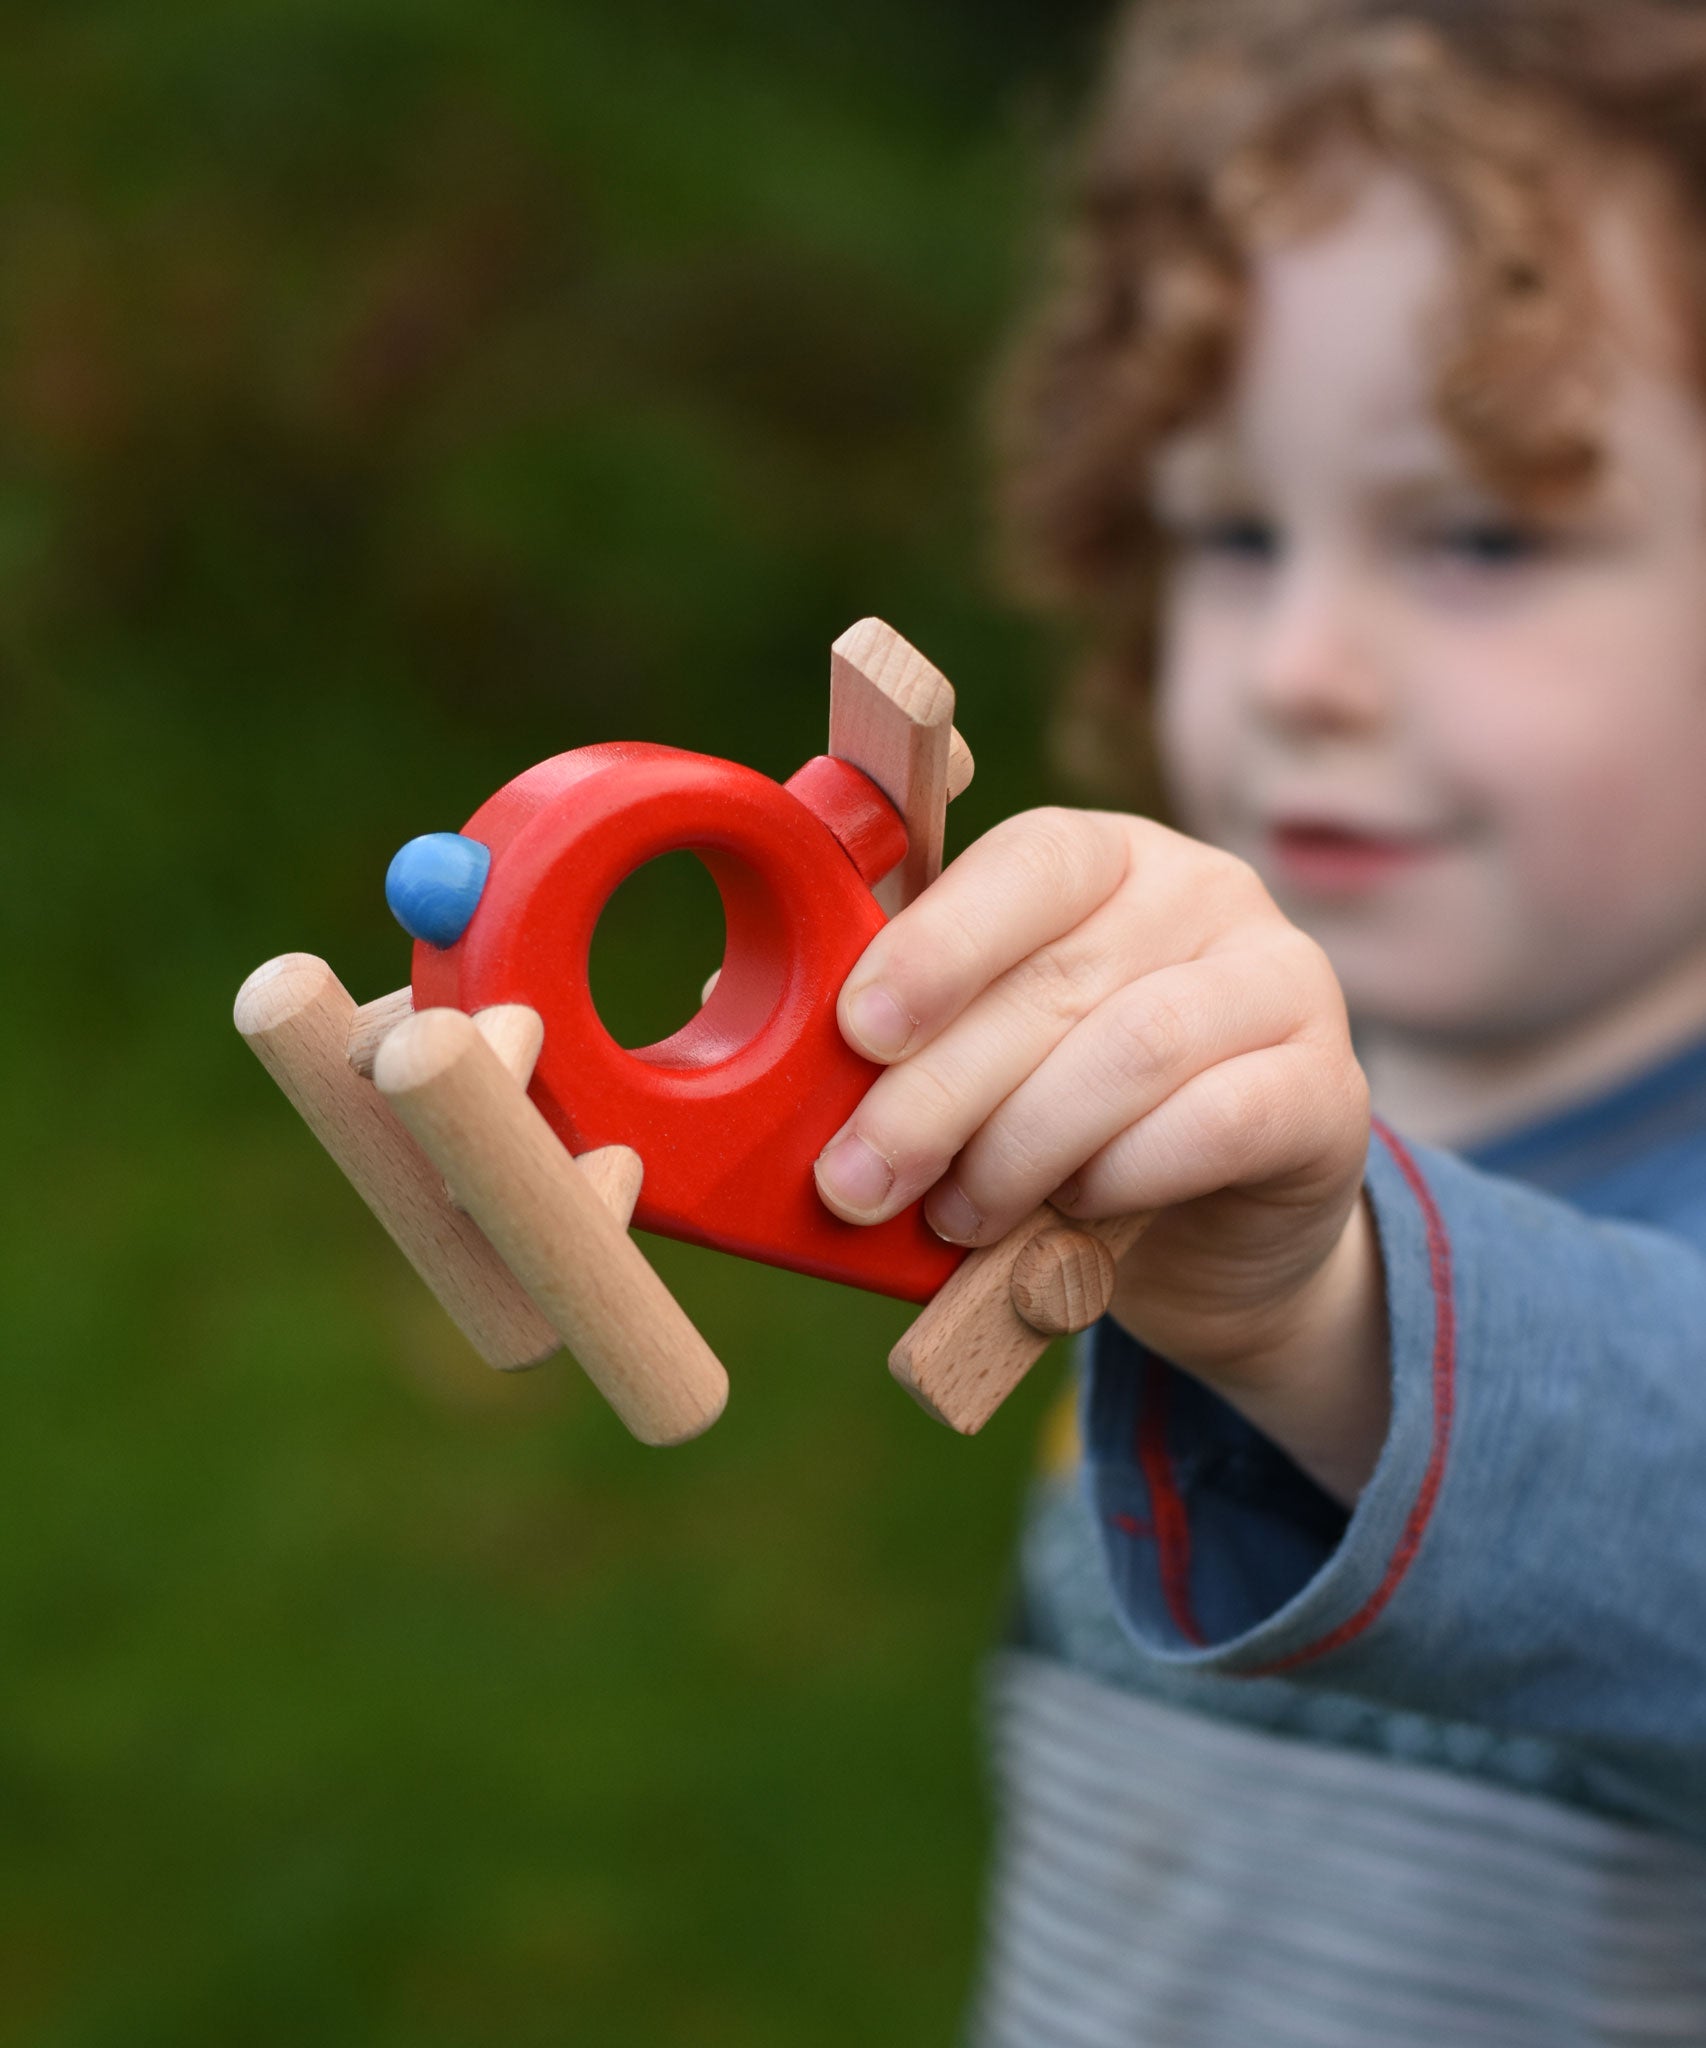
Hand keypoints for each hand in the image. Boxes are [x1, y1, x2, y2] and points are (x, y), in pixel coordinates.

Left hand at [813, 808, 1387, 1501]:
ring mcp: (1282, 980)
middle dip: (939, 1092)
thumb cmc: (1056, 1122)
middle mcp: (1205, 891)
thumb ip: (887, 1020)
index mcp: (1103, 857)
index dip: (938, 943)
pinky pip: (1222, 1118)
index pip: (1028, 862)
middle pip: (1060, 978)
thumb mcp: (971, 1056)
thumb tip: (736, 1001)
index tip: (856, 1031)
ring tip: (959, 1216)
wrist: (1204, 1238)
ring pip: (1137, 1048)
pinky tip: (1075, 1213)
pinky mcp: (1327, 1087)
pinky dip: (1126, 1172)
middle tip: (859, 1183)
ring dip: (1024, 1145)